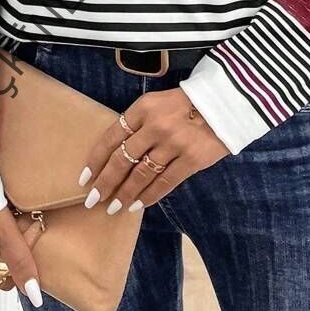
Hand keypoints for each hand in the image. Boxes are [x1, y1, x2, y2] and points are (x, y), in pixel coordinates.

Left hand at [79, 87, 229, 213]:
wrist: (224, 104)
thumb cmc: (185, 104)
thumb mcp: (157, 103)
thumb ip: (138, 123)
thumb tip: (114, 154)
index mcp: (144, 107)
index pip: (112, 136)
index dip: (96, 159)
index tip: (85, 177)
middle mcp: (156, 125)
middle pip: (123, 159)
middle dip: (105, 182)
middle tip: (93, 200)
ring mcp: (174, 143)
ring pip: (141, 175)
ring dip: (124, 194)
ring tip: (113, 207)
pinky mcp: (191, 159)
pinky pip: (164, 183)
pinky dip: (148, 196)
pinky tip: (137, 205)